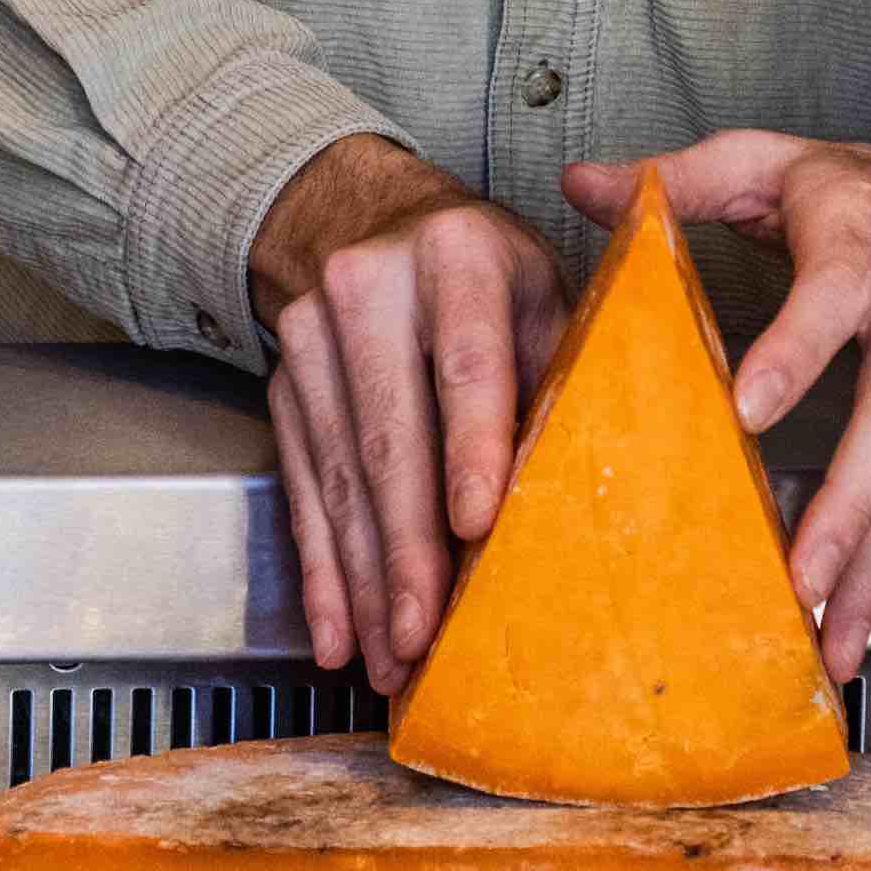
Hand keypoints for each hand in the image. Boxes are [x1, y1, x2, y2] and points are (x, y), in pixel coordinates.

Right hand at [251, 136, 566, 691]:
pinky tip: (337, 629)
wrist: (363, 214)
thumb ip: (558, 374)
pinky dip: (321, 566)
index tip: (477, 525)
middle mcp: (371, 290)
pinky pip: (303, 488)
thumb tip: (589, 491)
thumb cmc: (481, 269)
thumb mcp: (538, 289)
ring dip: (363, 577)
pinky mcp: (282, 384)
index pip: (466, 364)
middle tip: (425, 634)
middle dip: (407, 547)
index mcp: (457, 256)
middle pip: (390, 435)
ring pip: (342, 474)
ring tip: (389, 656)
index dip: (469, 447)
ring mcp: (312, 338)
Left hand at [566, 119, 870, 683]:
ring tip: (832, 641)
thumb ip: (682, 178)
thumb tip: (580, 182)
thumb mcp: (775, 162)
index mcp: (862, 247)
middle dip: (850, 505)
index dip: (795, 353)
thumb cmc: (868, 188)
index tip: (748, 410)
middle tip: (799, 577)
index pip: (829, 302)